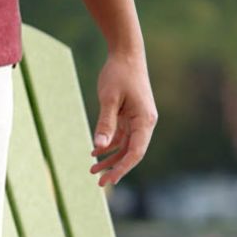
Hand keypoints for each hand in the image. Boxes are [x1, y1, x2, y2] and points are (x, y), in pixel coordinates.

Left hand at [90, 52, 156, 187]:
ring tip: (92, 169)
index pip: (136, 151)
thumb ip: (105, 123)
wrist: (126, 53)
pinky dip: (109, 144)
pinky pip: (121, 136)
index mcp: (145, 120)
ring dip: (110, 158)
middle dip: (116, 168)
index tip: (109, 180)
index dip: (123, 168)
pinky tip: (95, 151)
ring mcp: (138, 119)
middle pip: (132, 152)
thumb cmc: (119, 74)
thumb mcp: (109, 99)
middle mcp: (145, 122)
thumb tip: (99, 147)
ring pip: (125, 146)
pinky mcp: (130, 115)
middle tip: (99, 183)